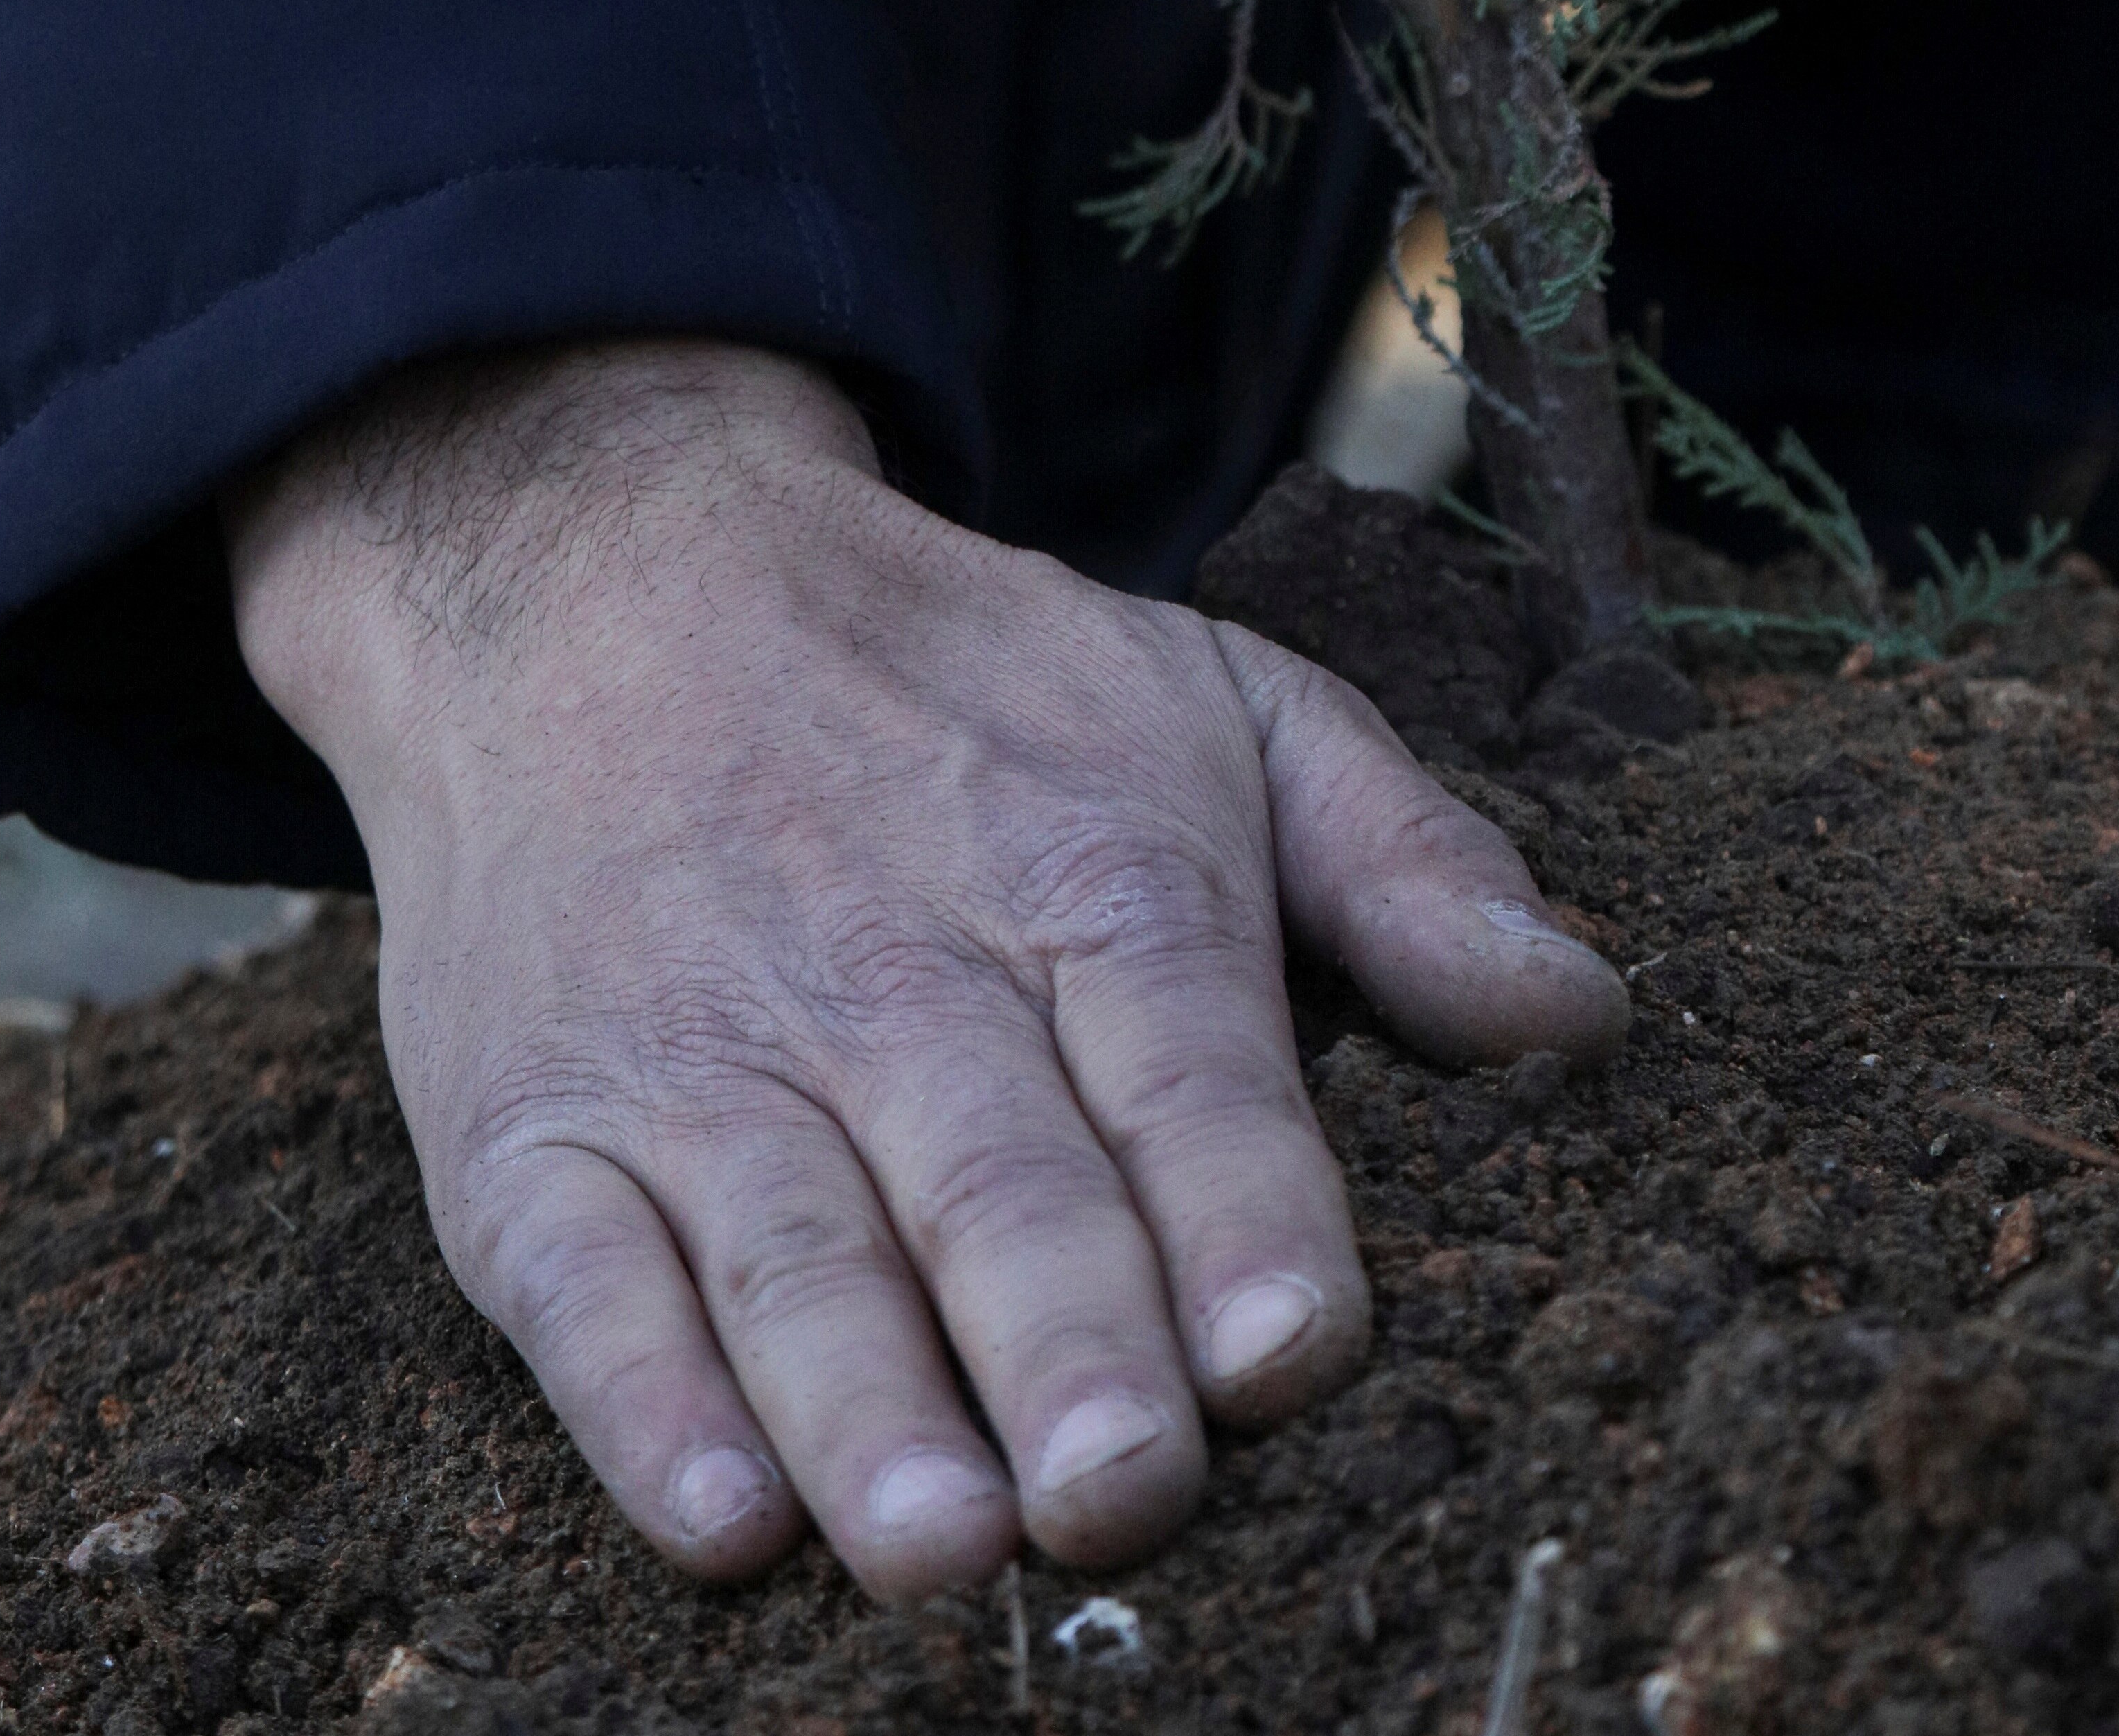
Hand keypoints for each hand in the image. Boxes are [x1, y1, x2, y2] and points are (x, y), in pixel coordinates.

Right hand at [226, 340, 1625, 1602]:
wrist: (598, 573)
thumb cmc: (955, 683)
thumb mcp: (1209, 695)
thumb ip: (1402, 857)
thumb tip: (1588, 1014)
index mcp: (1089, 876)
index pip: (1187, 1074)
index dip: (1242, 1217)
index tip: (1292, 1351)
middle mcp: (896, 974)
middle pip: (998, 1190)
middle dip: (1068, 1351)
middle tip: (1124, 1496)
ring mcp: (699, 1058)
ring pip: (795, 1257)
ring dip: (869, 1412)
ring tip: (945, 1547)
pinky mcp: (530, 1124)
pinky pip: (580, 1281)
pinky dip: (640, 1401)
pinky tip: (718, 1508)